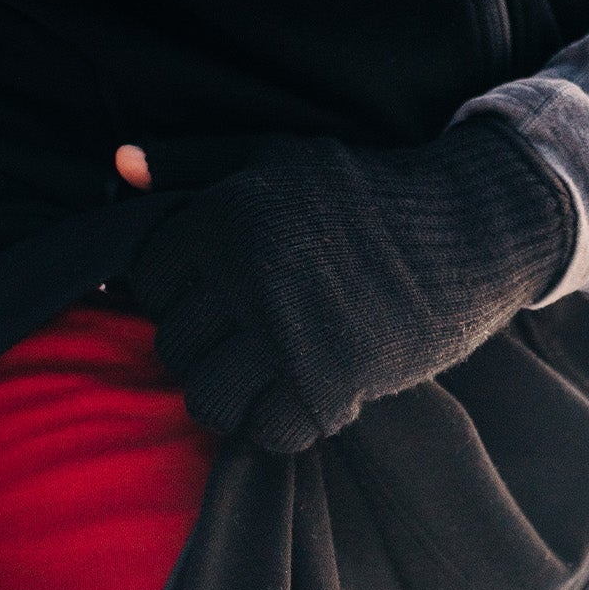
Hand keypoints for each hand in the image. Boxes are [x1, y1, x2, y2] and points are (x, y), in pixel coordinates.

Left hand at [115, 118, 573, 452]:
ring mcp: (285, 334)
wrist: (470, 230)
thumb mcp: (277, 155)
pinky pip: (265, 434)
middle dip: (205, 350)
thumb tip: (118, 167)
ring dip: (233, 398)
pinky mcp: (326, 384)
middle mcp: (247, 274)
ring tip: (266, 377)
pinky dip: (281, 426)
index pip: (149, 284)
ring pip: (206, 400)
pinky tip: (303, 396)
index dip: (179, 297)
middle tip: (250, 340)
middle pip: (173, 347)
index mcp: (225, 214)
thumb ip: (194, 163)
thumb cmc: (363, 195)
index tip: (220, 297)